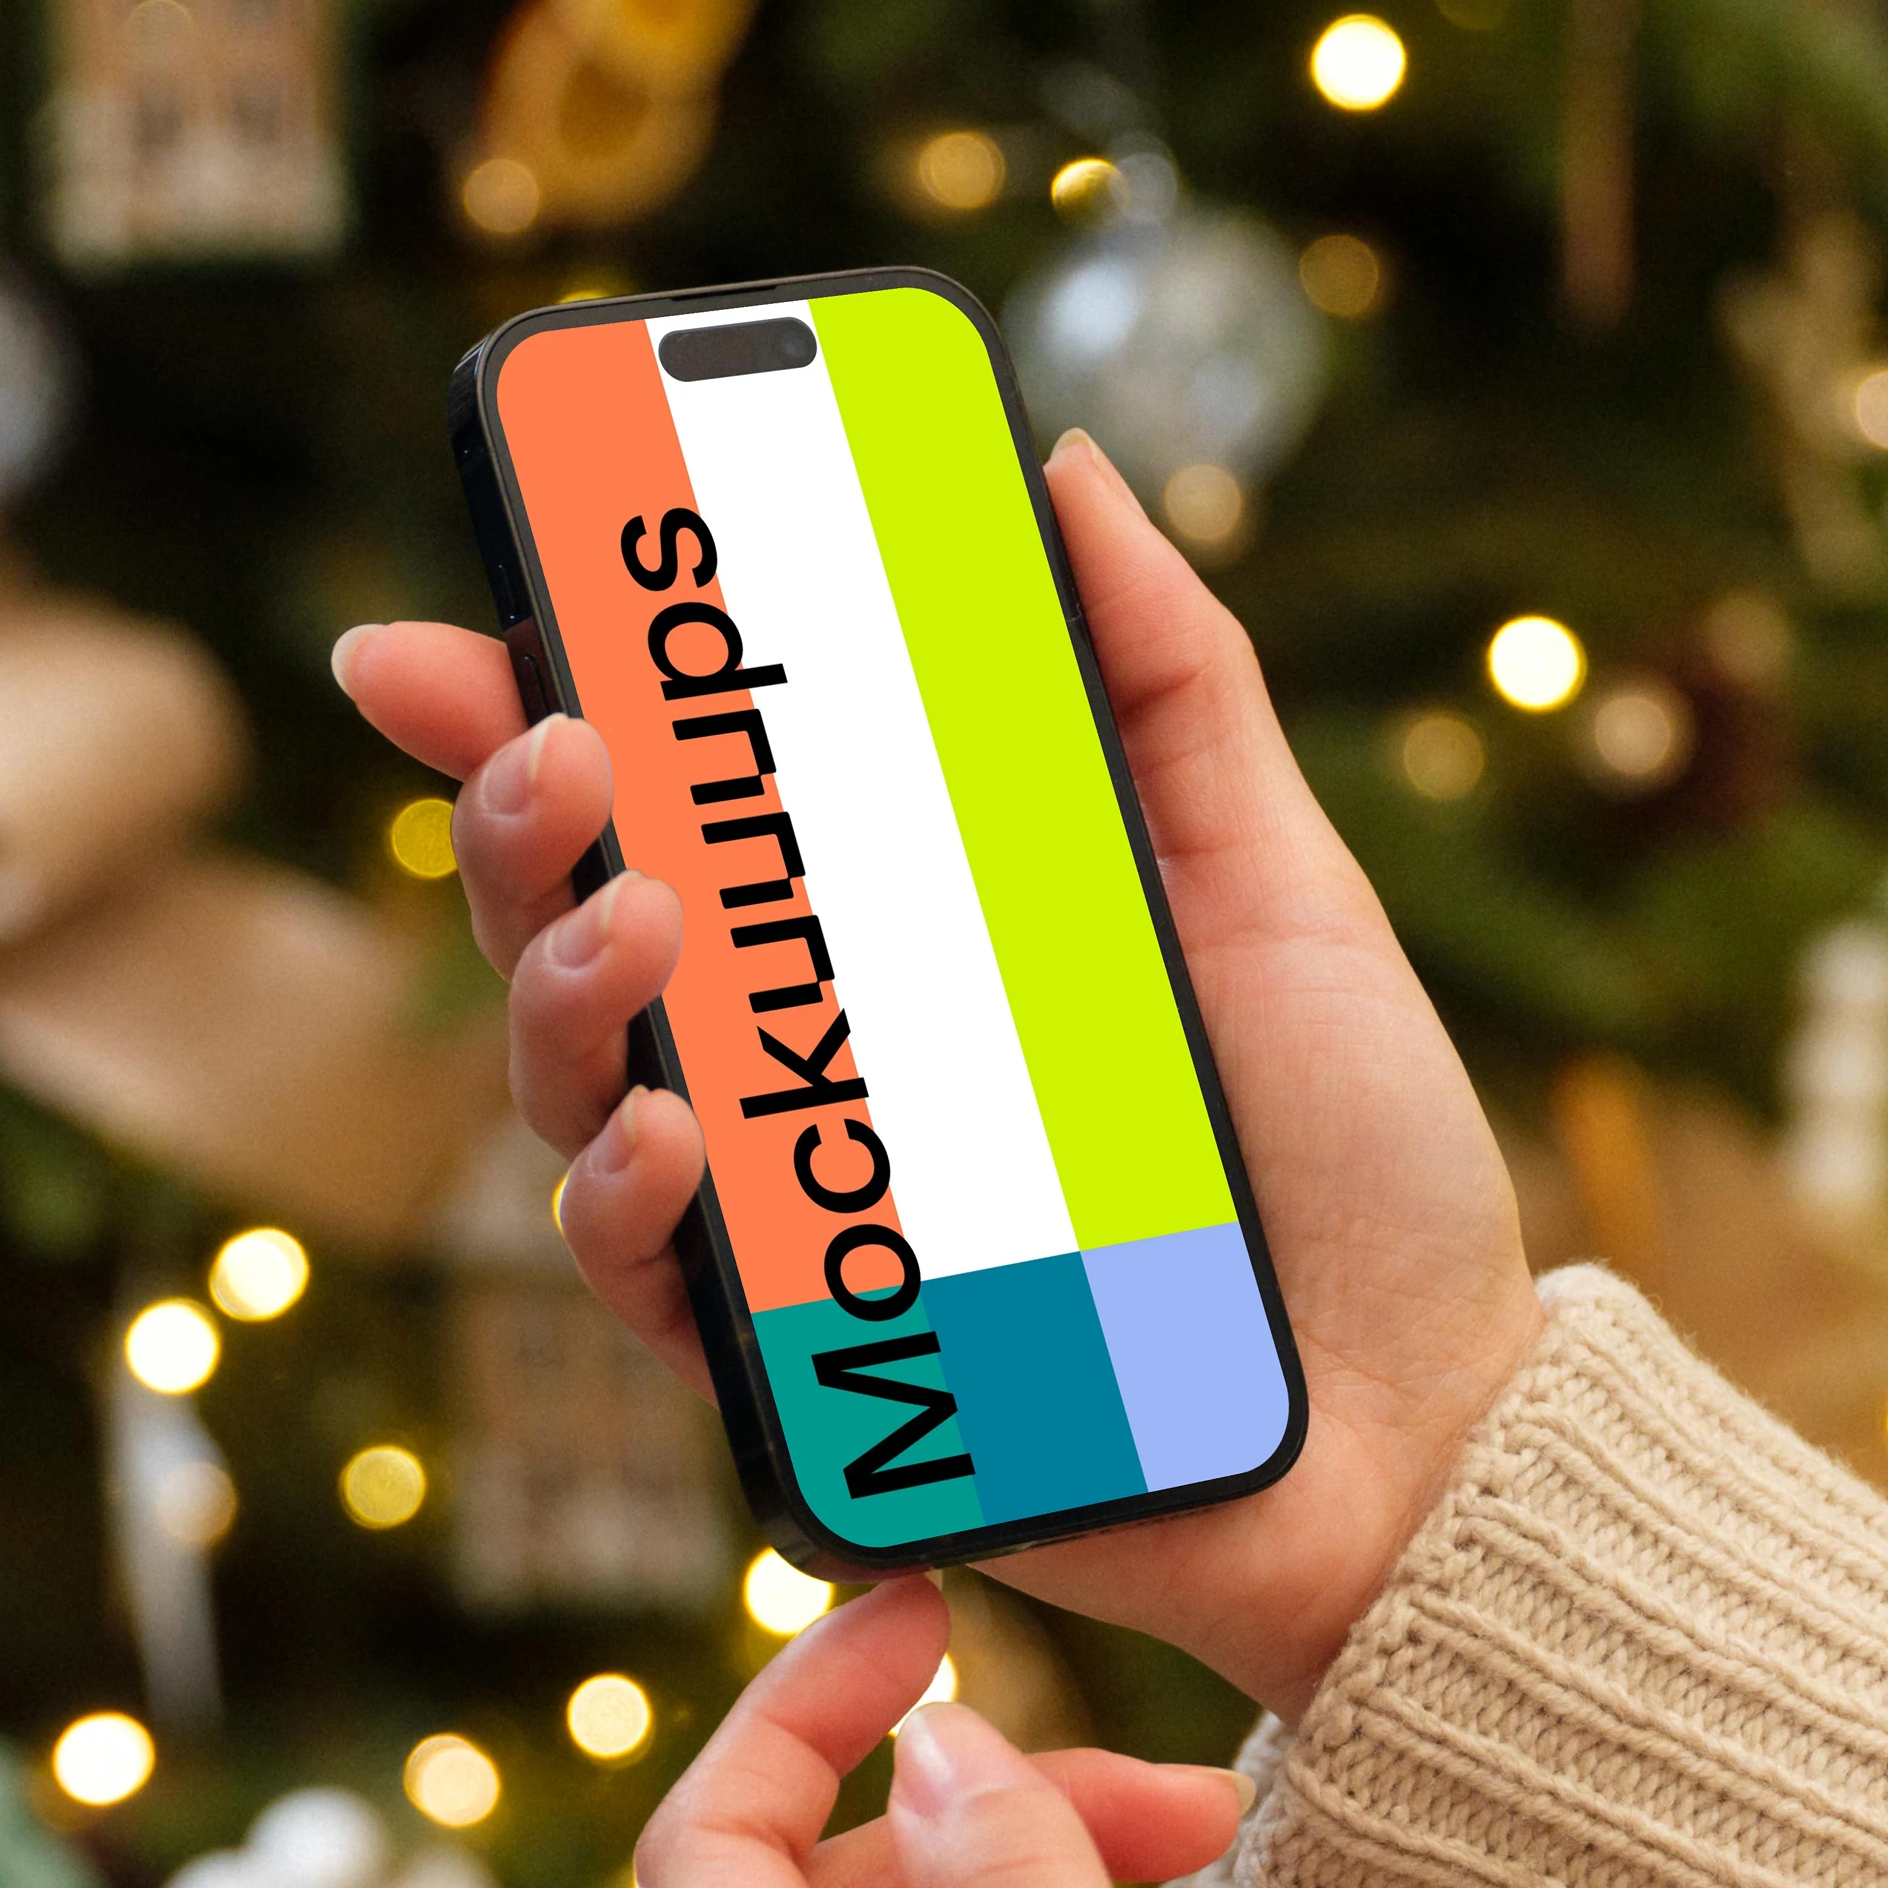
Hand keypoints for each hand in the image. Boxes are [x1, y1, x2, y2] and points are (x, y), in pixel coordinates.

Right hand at [335, 437, 1542, 1714]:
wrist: (1434, 1418)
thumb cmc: (1353, 1153)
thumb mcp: (1275, 873)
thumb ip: (1167, 676)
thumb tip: (1056, 469)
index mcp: (881, 929)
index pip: (666, 803)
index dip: (527, 710)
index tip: (453, 630)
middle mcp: (802, 1063)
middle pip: (574, 926)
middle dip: (521, 819)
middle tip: (561, 742)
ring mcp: (789, 1217)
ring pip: (576, 1093)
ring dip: (565, 990)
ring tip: (641, 916)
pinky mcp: (805, 1371)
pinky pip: (652, 1285)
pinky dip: (632, 1202)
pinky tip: (680, 1131)